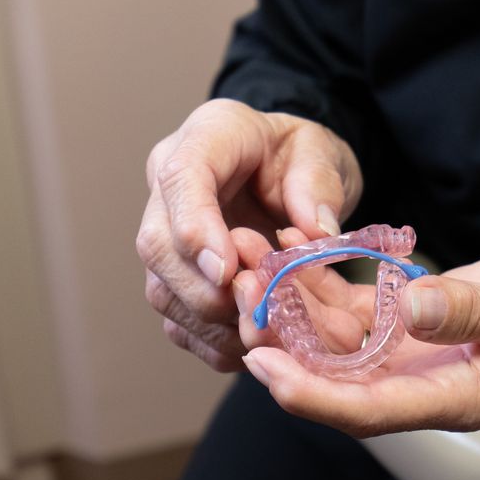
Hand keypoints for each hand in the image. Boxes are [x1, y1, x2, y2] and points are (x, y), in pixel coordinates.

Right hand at [137, 99, 361, 371]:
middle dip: (205, 289)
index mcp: (206, 138)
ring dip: (212, 323)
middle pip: (157, 245)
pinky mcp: (175, 278)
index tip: (226, 271)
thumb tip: (316, 235)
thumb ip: (319, 186)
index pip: (180, 179)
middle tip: (257, 307)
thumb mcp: (322, 152)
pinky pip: (179, 323)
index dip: (197, 230)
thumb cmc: (299, 155)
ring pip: (162, 291)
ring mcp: (166, 235)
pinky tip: (253, 342)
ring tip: (264, 330)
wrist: (290, 172)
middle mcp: (169, 189)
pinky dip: (215, 342)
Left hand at [236, 243, 479, 435]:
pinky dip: (321, 288)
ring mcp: (415, 361)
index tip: (262, 368)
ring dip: (291, 311)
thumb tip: (411, 311)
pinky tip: (292, 252)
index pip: (367, 412)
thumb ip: (468, 311)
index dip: (310, 394)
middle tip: (237, 302)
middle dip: (282, 346)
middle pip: (336, 382)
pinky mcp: (411, 329)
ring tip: (250, 267)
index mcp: (455, 399)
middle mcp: (423, 387)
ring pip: (335, 347)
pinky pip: (353, 317)